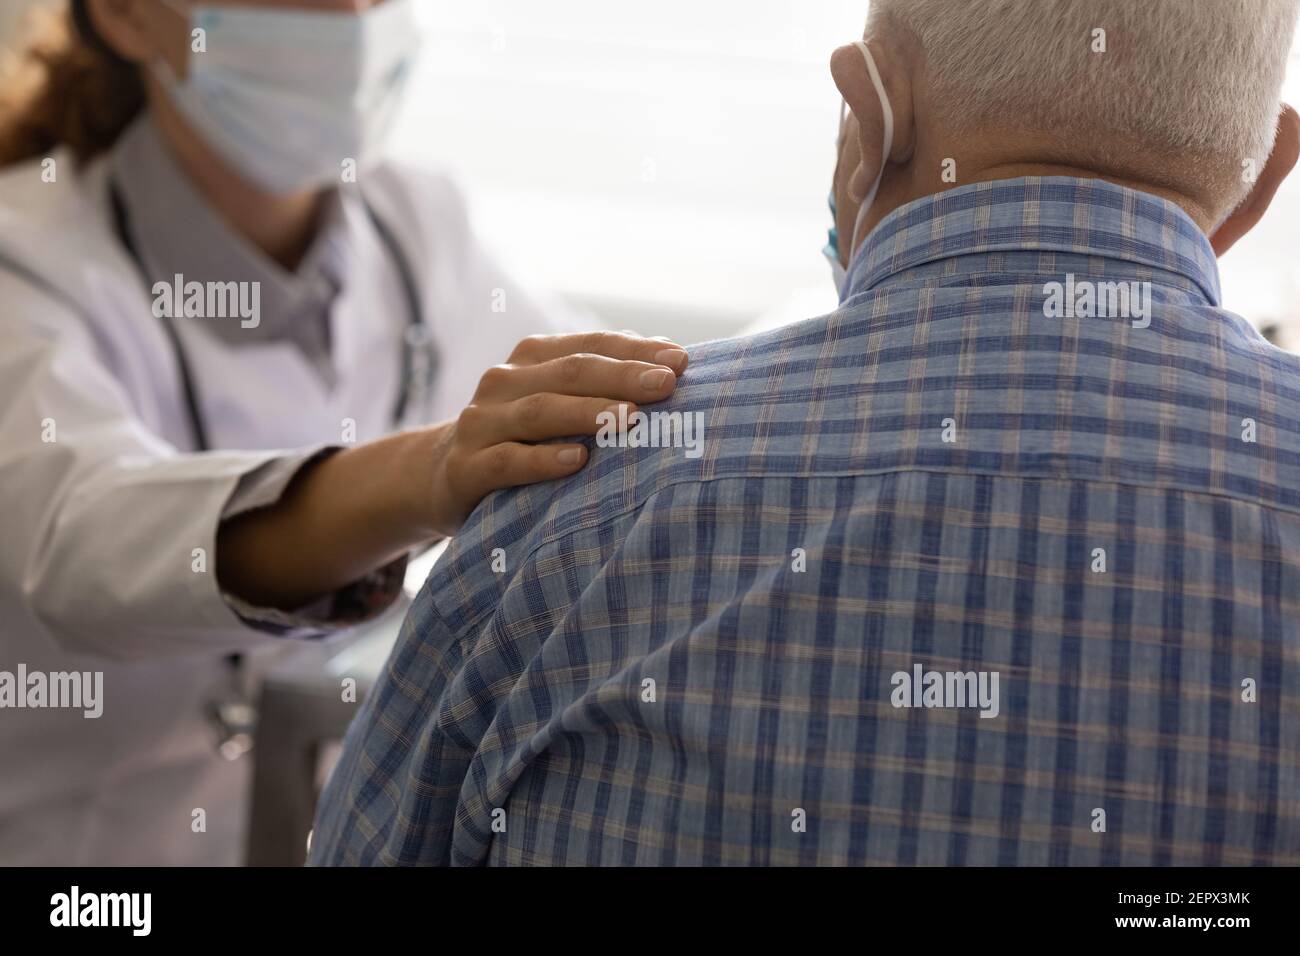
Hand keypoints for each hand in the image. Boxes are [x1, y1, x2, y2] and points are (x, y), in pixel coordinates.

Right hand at [425, 331, 688, 536]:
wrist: (440, 474)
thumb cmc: (520, 438)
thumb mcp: (554, 401)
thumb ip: (600, 381)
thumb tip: (671, 359)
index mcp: (532, 359)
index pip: (590, 345)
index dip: (635, 350)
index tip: (681, 361)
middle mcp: (504, 382)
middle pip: (570, 373)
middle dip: (623, 376)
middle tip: (667, 385)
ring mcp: (482, 423)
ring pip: (540, 411)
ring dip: (589, 413)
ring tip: (631, 417)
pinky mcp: (466, 467)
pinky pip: (507, 460)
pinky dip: (542, 460)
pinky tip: (576, 461)